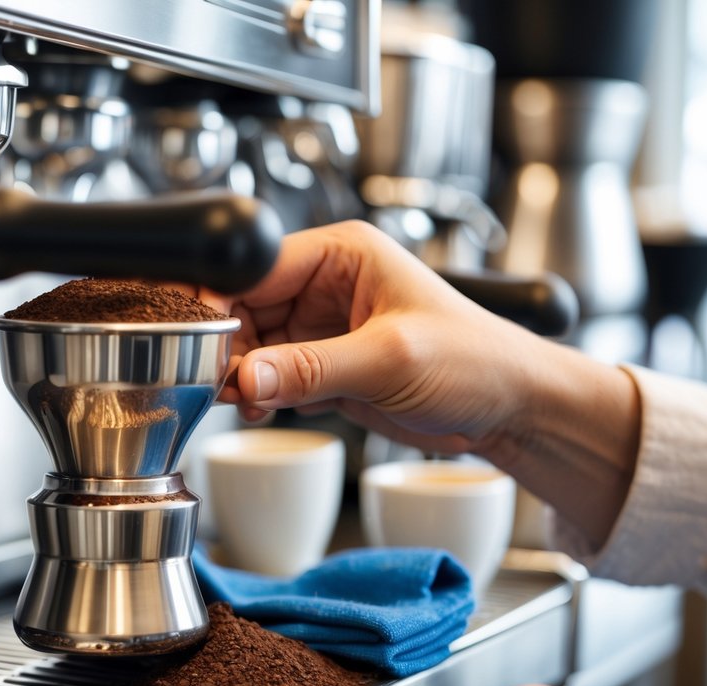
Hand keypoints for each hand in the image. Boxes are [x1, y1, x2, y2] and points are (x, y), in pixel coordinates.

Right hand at [203, 220, 540, 454]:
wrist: (509, 408)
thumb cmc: (476, 360)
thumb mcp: (391, 358)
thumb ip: (313, 368)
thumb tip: (247, 376)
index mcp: (343, 255)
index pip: (257, 267)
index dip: (220, 300)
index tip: (197, 338)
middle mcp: (327, 285)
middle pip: (244, 307)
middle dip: (227, 346)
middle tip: (216, 381)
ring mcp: (322, 328)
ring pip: (251, 345)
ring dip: (239, 375)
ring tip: (244, 401)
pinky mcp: (323, 367)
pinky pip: (271, 376)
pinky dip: (258, 395)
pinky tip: (261, 409)